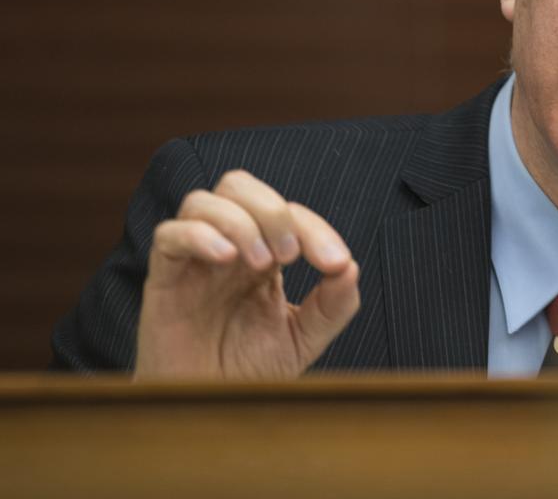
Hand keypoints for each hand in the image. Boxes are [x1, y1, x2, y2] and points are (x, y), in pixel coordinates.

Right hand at [136, 169, 359, 379]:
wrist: (208, 414)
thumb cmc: (250, 372)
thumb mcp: (304, 339)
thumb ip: (333, 305)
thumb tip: (351, 266)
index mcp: (264, 253)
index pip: (289, 213)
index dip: (316, 229)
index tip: (335, 263)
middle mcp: (227, 248)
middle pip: (239, 186)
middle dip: (272, 209)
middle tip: (288, 256)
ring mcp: (193, 261)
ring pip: (202, 201)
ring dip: (239, 221)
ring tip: (259, 262)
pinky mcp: (162, 280)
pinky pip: (168, 235)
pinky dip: (198, 235)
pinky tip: (225, 258)